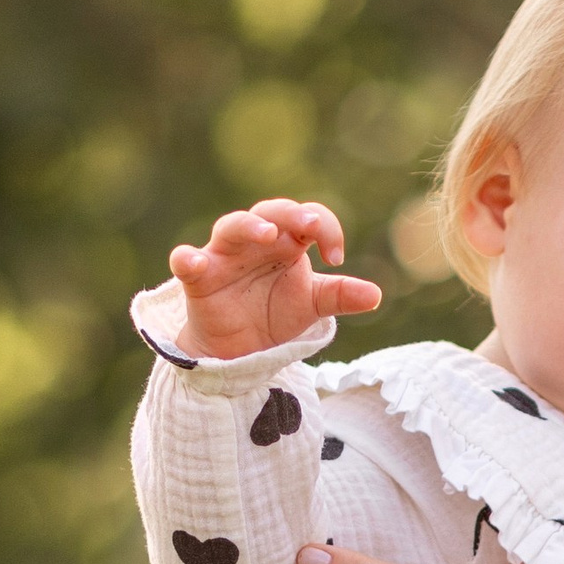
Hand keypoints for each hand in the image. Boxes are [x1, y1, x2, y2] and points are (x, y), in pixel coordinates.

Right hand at [169, 196, 382, 360]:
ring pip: (232, 227)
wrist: (242, 351)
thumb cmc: (276, 314)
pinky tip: (195, 261)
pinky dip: (188, 259)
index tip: (337, 257)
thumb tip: (376, 295)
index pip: (308, 219)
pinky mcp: (199, 278)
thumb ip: (340, 296)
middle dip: (291, 214)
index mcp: (287, 242)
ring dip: (249, 226)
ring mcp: (225, 256)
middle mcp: (256, 241)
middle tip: (310, 224)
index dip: (326, 228)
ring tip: (268, 232)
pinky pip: (186, 261)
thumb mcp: (312, 305)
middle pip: (271, 212)